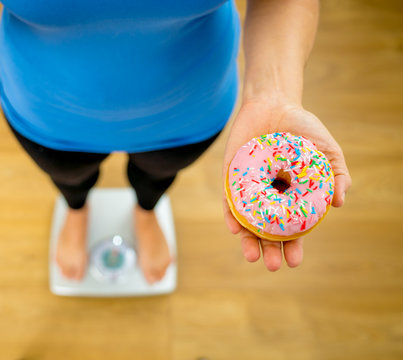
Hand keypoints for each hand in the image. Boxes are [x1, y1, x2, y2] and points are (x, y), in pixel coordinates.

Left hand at [222, 98, 350, 270]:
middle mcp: (268, 198)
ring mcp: (249, 190)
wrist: (274, 104)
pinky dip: (231, 214)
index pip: (291, 230)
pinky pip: (229, 201)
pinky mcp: (231, 178)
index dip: (292, 247)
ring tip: (252, 256)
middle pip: (267, 232)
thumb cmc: (303, 130)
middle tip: (274, 266)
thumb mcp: (327, 152)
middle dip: (270, 251)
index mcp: (291, 199)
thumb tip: (339, 203)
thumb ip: (337, 176)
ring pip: (246, 222)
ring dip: (247, 241)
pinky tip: (234, 227)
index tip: (294, 262)